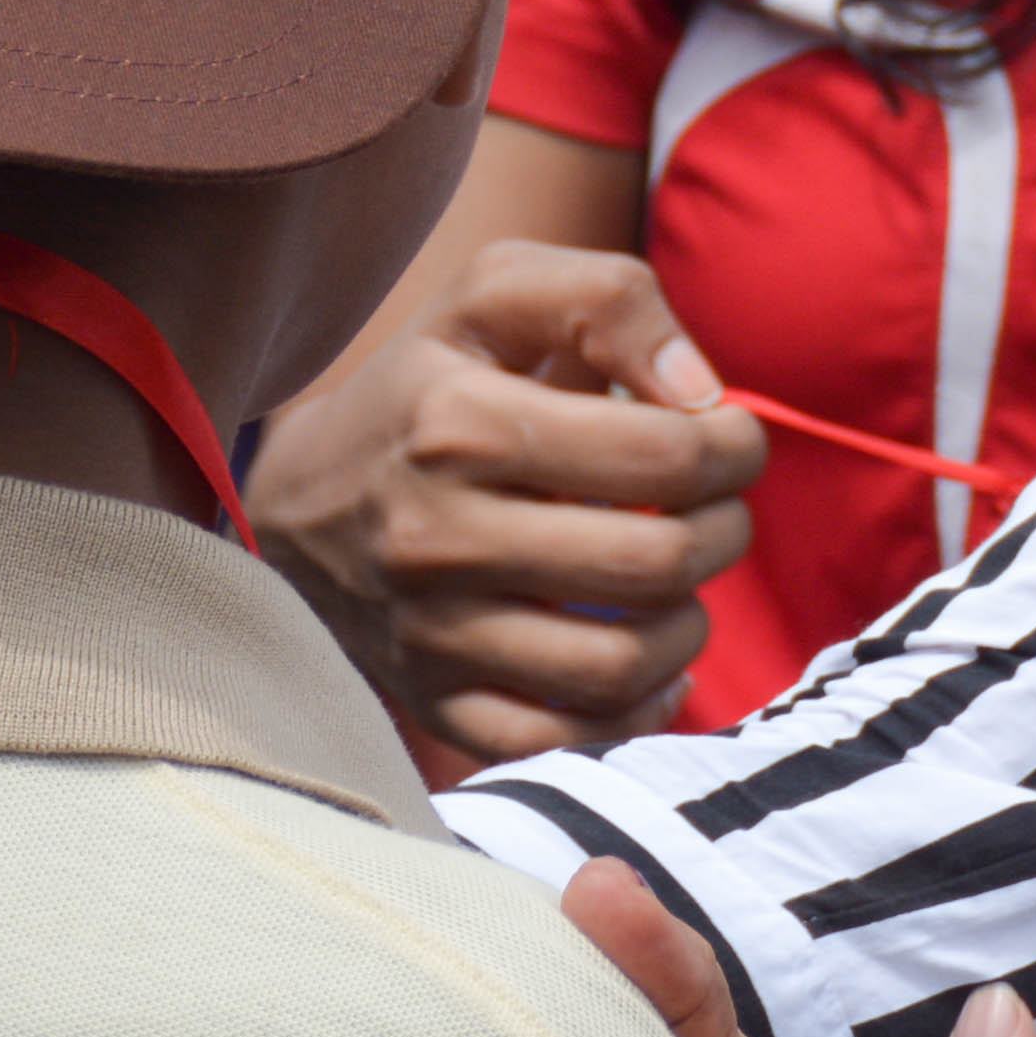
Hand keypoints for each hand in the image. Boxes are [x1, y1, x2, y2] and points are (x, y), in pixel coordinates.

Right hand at [249, 246, 761, 773]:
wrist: (301, 494)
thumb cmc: (429, 380)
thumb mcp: (498, 293)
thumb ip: (609, 301)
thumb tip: (699, 394)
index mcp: (459, 422)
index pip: (663, 456)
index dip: (734, 450)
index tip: (731, 441)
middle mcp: (437, 535)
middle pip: (653, 562)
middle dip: (724, 534)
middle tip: (718, 511)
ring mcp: (428, 631)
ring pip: (616, 667)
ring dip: (688, 628)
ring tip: (680, 585)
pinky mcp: (429, 699)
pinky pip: (558, 743)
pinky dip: (628, 715)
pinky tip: (647, 667)